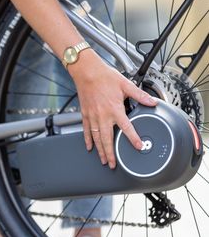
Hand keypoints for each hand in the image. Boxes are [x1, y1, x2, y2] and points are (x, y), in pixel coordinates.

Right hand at [69, 50, 156, 168]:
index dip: (133, 138)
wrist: (87, 71)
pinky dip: (87, 140)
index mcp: (115, 109)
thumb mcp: (125, 84)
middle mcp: (103, 116)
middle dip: (111, 154)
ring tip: (103, 160)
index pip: (126, 128)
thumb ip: (139, 95)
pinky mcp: (85, 115)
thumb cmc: (105, 77)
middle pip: (107, 139)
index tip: (138, 146)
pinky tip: (89, 147)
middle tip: (113, 164)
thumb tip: (152, 102)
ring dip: (100, 151)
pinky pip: (86, 130)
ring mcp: (93, 117)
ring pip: (97, 138)